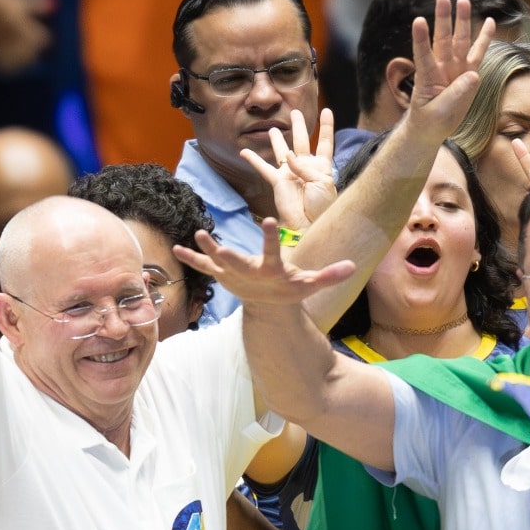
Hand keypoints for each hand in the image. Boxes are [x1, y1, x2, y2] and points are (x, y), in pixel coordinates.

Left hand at [173, 220, 354, 307]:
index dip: (272, 239)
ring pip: (218, 264)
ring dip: (206, 251)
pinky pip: (204, 268)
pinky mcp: (223, 276)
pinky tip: (176, 249)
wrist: (268, 307)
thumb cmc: (290, 290)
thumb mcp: (310, 284)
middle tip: (218, 245)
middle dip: (227, 255)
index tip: (270, 221)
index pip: (273, 253)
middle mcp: (250, 275)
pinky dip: (191, 259)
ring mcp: (234, 276)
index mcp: (272, 272)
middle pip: (238, 263)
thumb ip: (329, 275)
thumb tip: (353, 266)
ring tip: (197, 234)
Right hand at [240, 108, 338, 231]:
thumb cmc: (321, 208)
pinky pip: (263, 168)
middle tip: (295, 112)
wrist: (309, 226)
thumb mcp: (323, 183)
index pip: (325, 143)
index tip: (326, 111)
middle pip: (302, 141)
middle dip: (299, 126)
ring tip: (272, 128)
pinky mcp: (278, 182)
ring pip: (283, 151)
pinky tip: (244, 152)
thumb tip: (288, 156)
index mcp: (322, 168)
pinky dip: (253, 160)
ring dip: (277, 139)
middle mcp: (305, 168)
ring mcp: (290, 174)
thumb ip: (306, 167)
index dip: (326, 127)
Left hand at [406, 0, 496, 141]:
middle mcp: (441, 67)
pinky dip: (484, 38)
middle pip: (443, 39)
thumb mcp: (439, 112)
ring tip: (463, 0)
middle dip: (443, 19)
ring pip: (460, 41)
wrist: (432, 127)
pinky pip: (478, 52)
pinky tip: (489, 21)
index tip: (418, 21)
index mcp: (427, 77)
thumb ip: (455, 95)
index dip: (420, 39)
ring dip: (461, 21)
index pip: (422, 55)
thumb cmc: (430, 120)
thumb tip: (474, 76)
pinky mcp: (469, 73)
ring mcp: (455, 68)